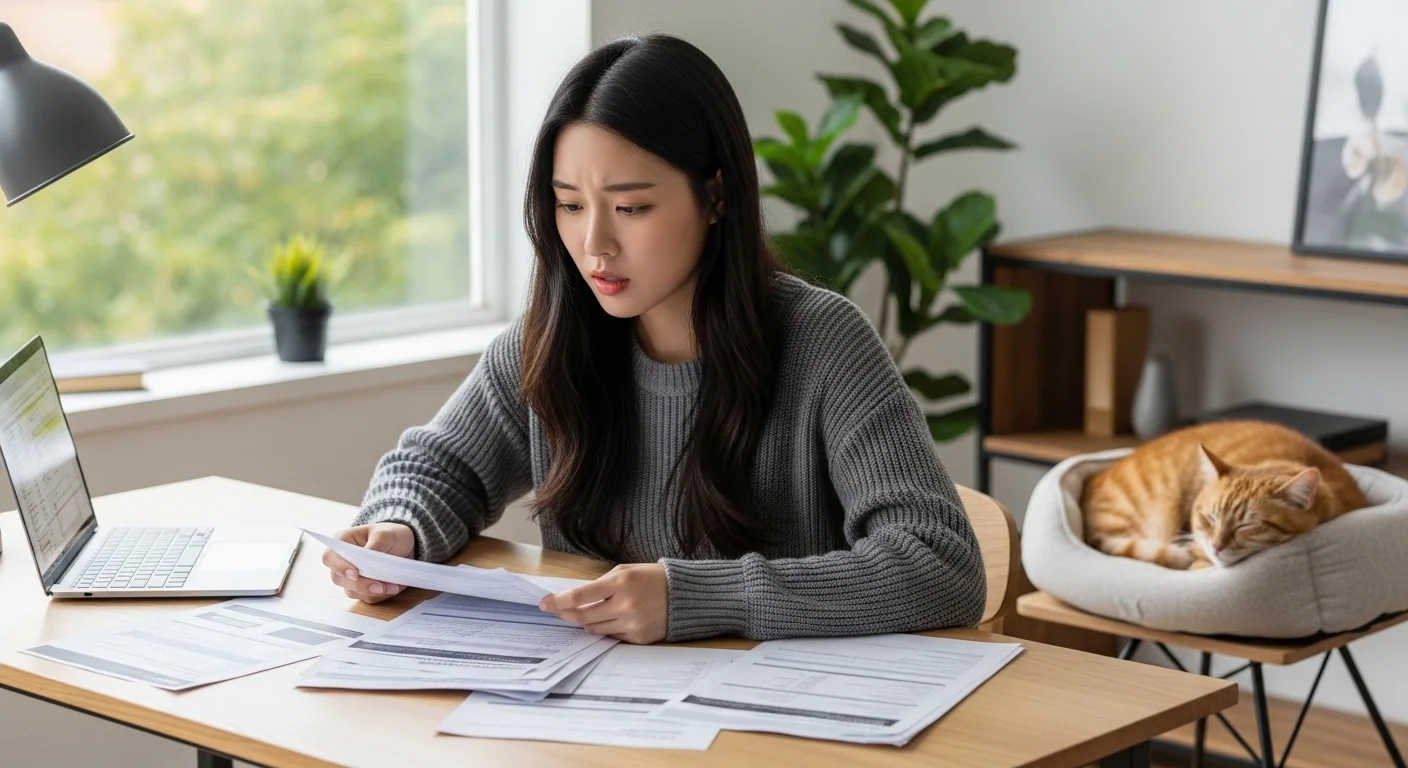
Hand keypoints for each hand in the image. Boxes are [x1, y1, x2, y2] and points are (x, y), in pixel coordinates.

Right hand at [322, 522, 415, 602]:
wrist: (405, 547)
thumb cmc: (390, 535)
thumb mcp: (385, 534)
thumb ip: (375, 545)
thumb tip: (367, 559)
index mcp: (342, 541)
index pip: (330, 557)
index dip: (339, 567)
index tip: (355, 574)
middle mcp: (342, 561)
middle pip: (339, 579)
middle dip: (360, 584)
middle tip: (379, 587)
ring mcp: (350, 577)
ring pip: (352, 591)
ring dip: (372, 592)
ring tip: (393, 586)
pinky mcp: (362, 589)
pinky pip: (366, 597)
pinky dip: (380, 595)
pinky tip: (393, 588)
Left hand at [539, 563, 667, 643]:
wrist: (685, 596)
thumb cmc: (652, 578)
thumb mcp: (625, 571)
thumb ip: (600, 584)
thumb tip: (574, 599)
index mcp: (620, 584)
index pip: (579, 596)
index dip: (558, 602)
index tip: (544, 604)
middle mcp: (625, 606)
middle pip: (582, 617)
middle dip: (566, 614)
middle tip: (558, 611)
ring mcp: (632, 625)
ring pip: (594, 629)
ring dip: (586, 622)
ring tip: (590, 612)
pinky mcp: (638, 639)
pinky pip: (611, 637)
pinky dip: (606, 629)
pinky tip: (611, 619)